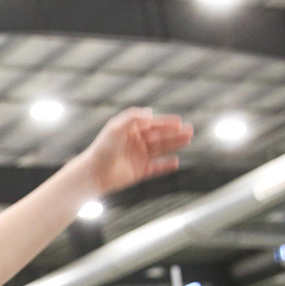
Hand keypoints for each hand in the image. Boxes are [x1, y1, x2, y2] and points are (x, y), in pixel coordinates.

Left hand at [78, 107, 193, 194]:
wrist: (94, 173)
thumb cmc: (102, 149)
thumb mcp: (115, 128)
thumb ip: (132, 118)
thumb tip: (150, 112)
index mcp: (130, 131)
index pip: (152, 124)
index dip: (166, 123)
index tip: (179, 122)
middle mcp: (136, 143)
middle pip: (159, 136)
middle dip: (175, 133)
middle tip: (190, 130)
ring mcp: (139, 157)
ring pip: (161, 149)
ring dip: (174, 145)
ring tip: (188, 140)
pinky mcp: (140, 172)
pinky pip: (156, 168)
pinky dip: (166, 165)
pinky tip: (176, 162)